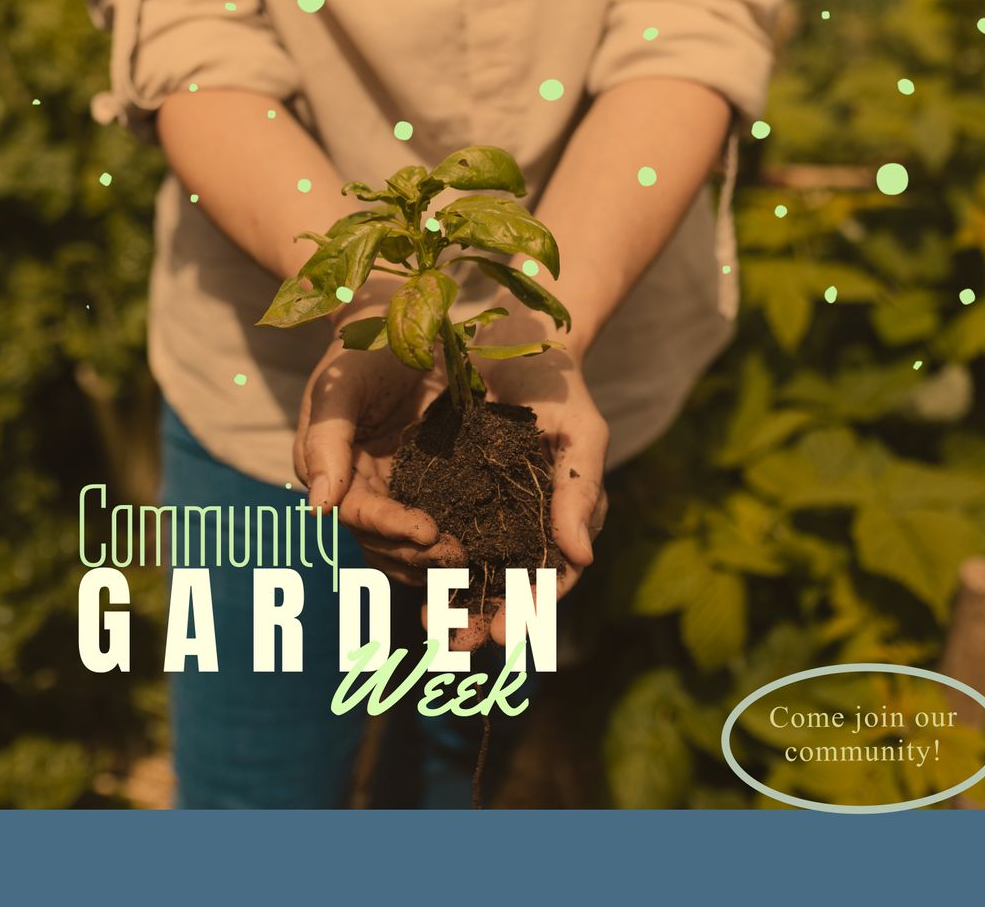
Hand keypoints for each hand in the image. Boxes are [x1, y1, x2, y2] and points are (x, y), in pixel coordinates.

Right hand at [294, 328, 461, 583]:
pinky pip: (439, 515)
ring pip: (407, 540)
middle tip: (459, 556)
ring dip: (434, 558)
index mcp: (329, 470)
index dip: (391, 527)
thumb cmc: (363, 348)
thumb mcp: (340, 386)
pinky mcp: (427, 478)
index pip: (358, 513)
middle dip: (417, 552)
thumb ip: (326, 441)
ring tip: (472, 562)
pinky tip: (483, 548)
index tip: (428, 532)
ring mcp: (393, 485)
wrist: (401, 321)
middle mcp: (358, 486)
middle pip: (383, 538)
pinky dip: (454, 535)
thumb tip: (319, 507)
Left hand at [439, 339, 608, 649]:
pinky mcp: (450, 489)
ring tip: (430, 627)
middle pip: (507, 584)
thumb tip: (580, 557)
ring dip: (451, 600)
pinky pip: (437, 530)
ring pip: (470, 567)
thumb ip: (579, 491)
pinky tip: (404, 575)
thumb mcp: (579, 433)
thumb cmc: (559, 388)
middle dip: (483, 617)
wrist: (517, 339)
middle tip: (457, 646)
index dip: (530, 607)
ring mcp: (487, 509)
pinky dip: (423, 556)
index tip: (505, 631)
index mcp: (562, 518)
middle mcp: (525, 523)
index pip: (552, 575)